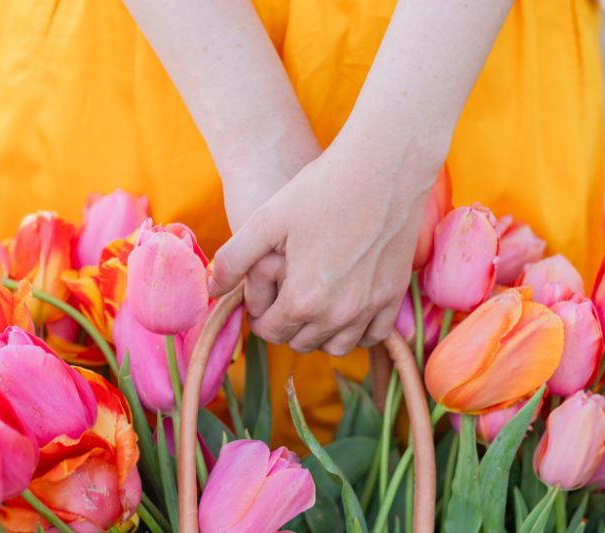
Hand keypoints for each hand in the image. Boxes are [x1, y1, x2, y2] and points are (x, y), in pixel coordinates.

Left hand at [209, 134, 437, 354]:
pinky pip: (374, 335)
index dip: (259, 318)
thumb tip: (210, 289)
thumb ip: (233, 259)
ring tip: (311, 306)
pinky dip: (356, 330)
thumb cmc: (320, 188)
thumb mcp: (265, 220)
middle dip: (286, 327)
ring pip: (338, 346)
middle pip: (302, 343)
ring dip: (320, 334)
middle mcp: (339, 313)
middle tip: (282, 300)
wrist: (383, 167)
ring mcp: (371, 307)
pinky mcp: (394, 295)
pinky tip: (344, 308)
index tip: (260, 301)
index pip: (271, 332)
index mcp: (303, 299)